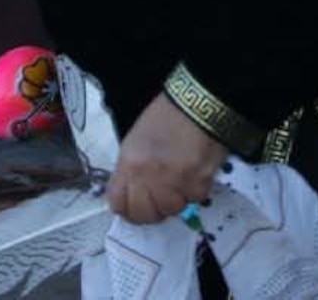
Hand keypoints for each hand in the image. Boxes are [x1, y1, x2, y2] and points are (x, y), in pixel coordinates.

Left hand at [106, 92, 227, 225]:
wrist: (198, 104)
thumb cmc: (169, 115)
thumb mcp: (136, 140)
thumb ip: (131, 170)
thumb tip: (132, 191)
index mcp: (129, 164)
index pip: (118, 204)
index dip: (127, 208)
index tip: (134, 207)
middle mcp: (148, 177)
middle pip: (143, 214)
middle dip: (150, 211)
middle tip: (158, 200)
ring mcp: (173, 182)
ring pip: (170, 210)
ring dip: (174, 200)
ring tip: (179, 182)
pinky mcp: (197, 183)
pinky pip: (193, 199)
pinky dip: (194, 190)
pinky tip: (193, 173)